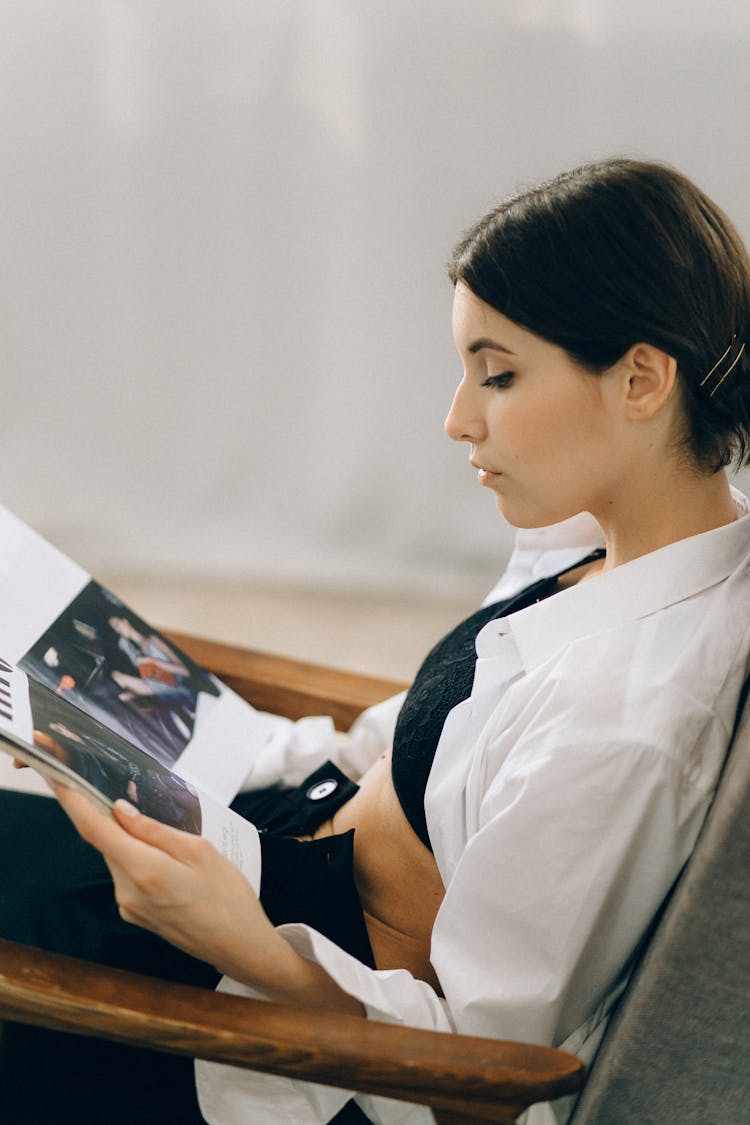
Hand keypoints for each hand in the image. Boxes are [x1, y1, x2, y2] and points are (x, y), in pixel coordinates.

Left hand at [53, 784, 363, 1015]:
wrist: (238, 947)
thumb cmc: (228, 897)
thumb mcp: (200, 851)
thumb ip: (155, 830)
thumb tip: (121, 810)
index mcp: (144, 870)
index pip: (95, 829)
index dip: (73, 800)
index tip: (59, 777)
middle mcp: (127, 891)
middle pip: (107, 842)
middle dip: (115, 818)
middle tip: (134, 794)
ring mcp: (128, 906)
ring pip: (118, 857)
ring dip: (131, 840)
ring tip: (170, 837)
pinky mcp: (134, 913)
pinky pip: (128, 874)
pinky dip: (138, 858)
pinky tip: (169, 860)